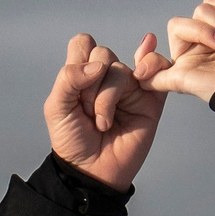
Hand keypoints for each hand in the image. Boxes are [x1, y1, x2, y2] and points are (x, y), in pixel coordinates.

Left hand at [43, 31, 163, 189]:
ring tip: (103, 123)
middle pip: (103, 54)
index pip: (84, 43)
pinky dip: (152, 65)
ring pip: (121, 69)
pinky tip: (143, 78)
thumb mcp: (56, 107)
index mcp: (83, 73)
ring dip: (108, 97)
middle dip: (92, 87)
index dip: (79, 61)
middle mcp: (107, 76)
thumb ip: (68, 78)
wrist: (92, 172)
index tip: (75, 92)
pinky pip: (158, 68)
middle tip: (88, 113)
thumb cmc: (73, 141)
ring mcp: (130, 86)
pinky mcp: (151, 99)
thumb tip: (98, 65)